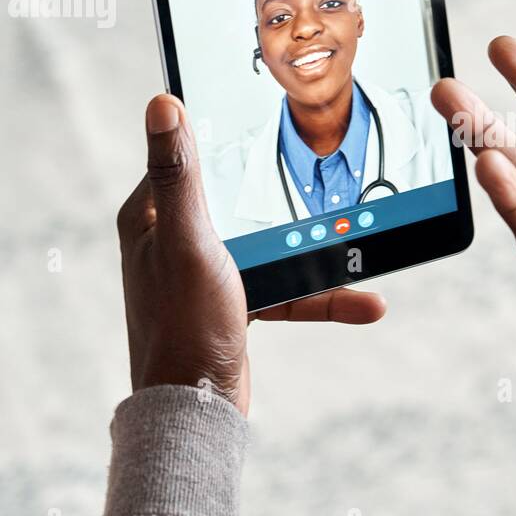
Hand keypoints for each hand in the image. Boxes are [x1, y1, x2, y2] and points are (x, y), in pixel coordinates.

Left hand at [116, 94, 386, 415]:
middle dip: (288, 194)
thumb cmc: (183, 324)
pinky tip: (364, 301)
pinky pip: (284, 285)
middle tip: (329, 175)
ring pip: (270, 242)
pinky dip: (320, 293)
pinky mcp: (233, 302)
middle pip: (240, 196)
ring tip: (360, 248)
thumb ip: (179, 174)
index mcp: (151, 215)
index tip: (268, 116)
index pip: (188, 154)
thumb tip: (162, 103)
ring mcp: (206, 272)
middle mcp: (174, 238)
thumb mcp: (188, 239)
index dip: (225, 133)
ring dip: (316, 251)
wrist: (196, 412)